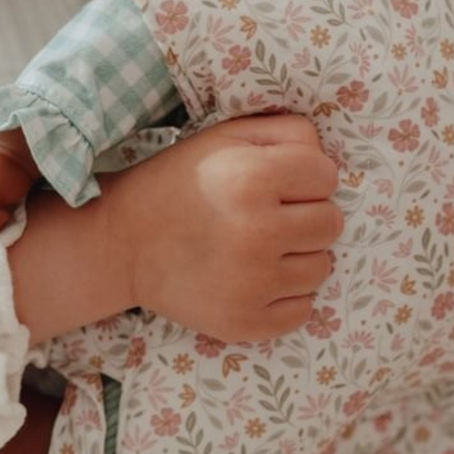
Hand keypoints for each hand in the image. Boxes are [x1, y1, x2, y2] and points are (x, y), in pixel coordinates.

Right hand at [112, 115, 342, 342]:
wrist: (122, 243)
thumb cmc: (178, 181)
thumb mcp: (225, 136)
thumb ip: (285, 132)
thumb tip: (327, 156)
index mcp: (251, 178)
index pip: (327, 176)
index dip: (303, 175)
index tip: (275, 180)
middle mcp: (257, 233)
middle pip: (331, 223)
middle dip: (305, 213)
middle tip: (267, 213)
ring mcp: (254, 284)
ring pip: (322, 267)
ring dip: (298, 255)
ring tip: (258, 245)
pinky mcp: (247, 322)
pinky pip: (304, 308)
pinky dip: (285, 294)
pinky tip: (253, 276)